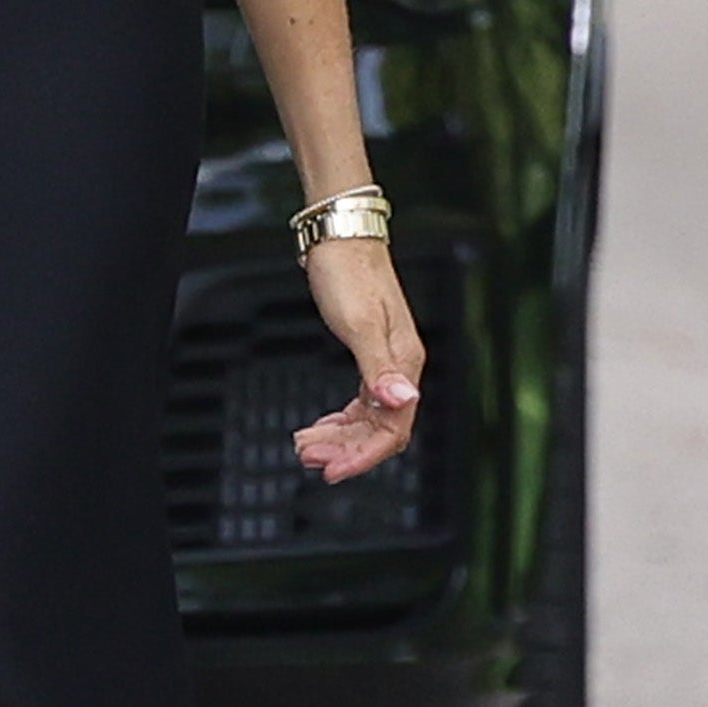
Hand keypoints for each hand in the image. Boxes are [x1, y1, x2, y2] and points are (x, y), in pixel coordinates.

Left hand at [293, 236, 424, 481]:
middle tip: (306, 457)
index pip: (393, 428)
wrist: (339, 235)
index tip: (330, 471)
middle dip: (344, 449)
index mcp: (404, 363)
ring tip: (304, 445)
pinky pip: (359, 402)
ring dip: (338, 437)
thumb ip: (378, 366)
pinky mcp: (367, 353)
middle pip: (380, 428)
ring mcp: (384, 361)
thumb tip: (402, 401)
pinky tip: (319, 427)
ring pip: (367, 418)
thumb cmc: (348, 271)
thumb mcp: (359, 322)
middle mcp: (400, 366)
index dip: (362, 455)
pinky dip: (339, 419)